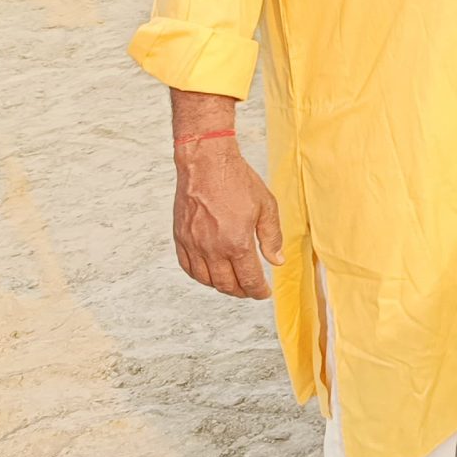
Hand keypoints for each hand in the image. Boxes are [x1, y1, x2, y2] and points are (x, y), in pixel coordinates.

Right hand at [173, 143, 282, 298]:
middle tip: (251, 290)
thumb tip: (276, 261)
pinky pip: (188, 267)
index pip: (249, 280)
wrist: (206, 163)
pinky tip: (209, 273)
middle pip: (227, 285)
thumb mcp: (266, 206)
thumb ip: (271, 237)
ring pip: (206, 280)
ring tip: (233, 283)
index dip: (258, 291)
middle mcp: (213, 249)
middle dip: (242, 292)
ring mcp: (194, 245)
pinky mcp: (180, 238)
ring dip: (221, 286)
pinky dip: (200, 276)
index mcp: (237, 243)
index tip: (264, 293)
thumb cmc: (238, 181)